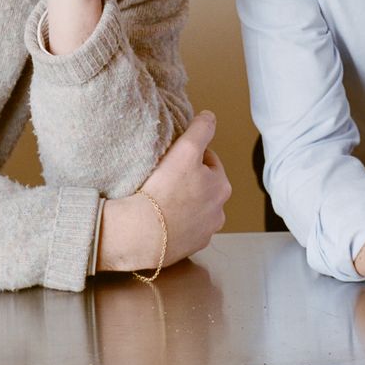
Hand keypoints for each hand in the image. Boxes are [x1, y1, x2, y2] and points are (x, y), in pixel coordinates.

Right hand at [97, 110, 229, 271]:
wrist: (142, 233)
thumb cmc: (165, 190)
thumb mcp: (185, 149)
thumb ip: (201, 129)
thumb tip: (210, 116)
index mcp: (222, 187)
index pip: (209, 161)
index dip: (189, 156)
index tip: (172, 159)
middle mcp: (219, 213)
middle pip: (202, 187)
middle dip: (187, 181)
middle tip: (164, 178)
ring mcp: (204, 233)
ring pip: (193, 209)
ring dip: (181, 203)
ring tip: (160, 199)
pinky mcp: (187, 248)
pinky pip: (182, 229)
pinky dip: (173, 223)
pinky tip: (159, 218)